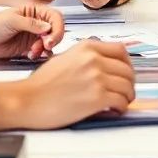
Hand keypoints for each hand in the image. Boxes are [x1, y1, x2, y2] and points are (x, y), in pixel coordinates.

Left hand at [0, 4, 65, 59]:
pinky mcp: (29, 48)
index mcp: (33, 11)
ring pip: (50, 43)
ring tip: (33, 51)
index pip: (54, 17)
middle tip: (46, 46)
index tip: (51, 38)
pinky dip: (39, 55)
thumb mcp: (11, 20)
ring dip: (45, 49)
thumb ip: (31, 23)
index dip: (57, 27)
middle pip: (55, 30)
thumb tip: (48, 27)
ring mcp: (33, 36)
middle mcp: (36, 23)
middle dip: (53, 39)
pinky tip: (30, 55)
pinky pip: (42, 53)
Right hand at [0, 41, 135, 130]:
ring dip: (127, 96)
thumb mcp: (65, 58)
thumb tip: (104, 65)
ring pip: (127, 86)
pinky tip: (115, 110)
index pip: (121, 51)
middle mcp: (94, 59)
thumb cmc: (42, 83)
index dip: (127, 64)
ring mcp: (97, 78)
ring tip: (121, 102)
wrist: (28, 100)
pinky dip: (122, 107)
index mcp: (87, 47)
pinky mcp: (97, 97)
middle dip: (129, 82)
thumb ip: (86, 57)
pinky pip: (121, 101)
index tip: (126, 72)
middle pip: (127, 69)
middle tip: (126, 90)